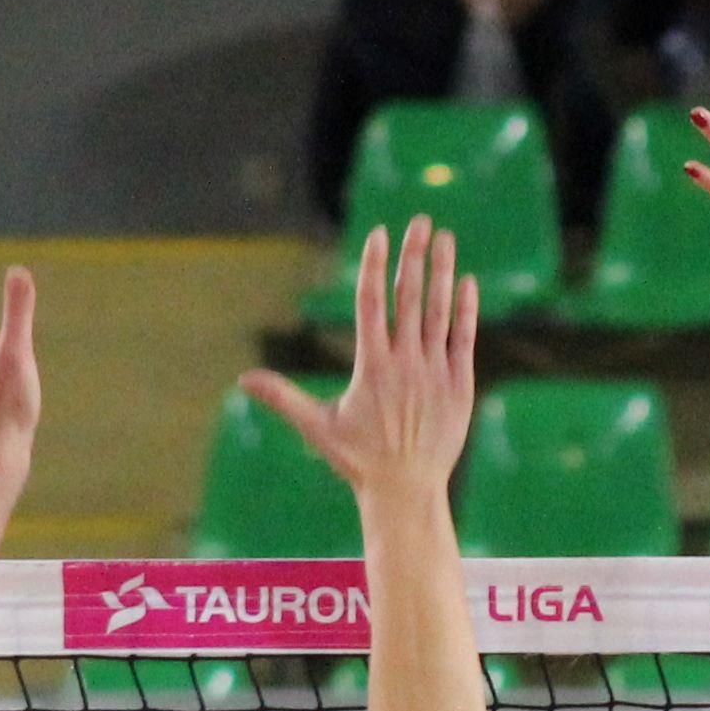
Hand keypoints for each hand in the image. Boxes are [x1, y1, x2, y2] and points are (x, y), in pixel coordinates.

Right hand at [242, 220, 476, 510]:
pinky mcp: (460, 384)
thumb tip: (243, 380)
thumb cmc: (359, 459)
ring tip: (445, 238)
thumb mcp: (317, 427)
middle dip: (414, 255)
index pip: (372, 303)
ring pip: (440, 311)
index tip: (379, 233)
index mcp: (371, 366)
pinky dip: (466, 310)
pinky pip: (464, 338)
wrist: (407, 489)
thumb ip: (283, 397)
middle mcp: (405, 362)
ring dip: (442, 272)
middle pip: (410, 297)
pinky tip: (466, 282)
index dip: (375, 265)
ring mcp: (435, 372)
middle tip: (421, 220)